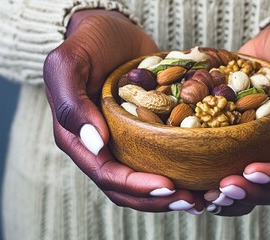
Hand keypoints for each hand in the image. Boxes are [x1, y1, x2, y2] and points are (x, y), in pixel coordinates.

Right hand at [43, 10, 202, 213]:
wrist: (113, 29)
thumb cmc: (89, 41)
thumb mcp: (69, 63)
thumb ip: (70, 102)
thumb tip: (94, 143)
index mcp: (78, 138)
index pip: (106, 174)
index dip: (135, 186)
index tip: (167, 185)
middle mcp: (101, 146)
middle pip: (126, 187)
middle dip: (157, 198)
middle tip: (192, 200)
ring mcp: (124, 141)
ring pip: (144, 179)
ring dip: (169, 194)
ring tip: (200, 197)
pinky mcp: (145, 132)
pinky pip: (160, 159)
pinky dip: (178, 171)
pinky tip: (200, 175)